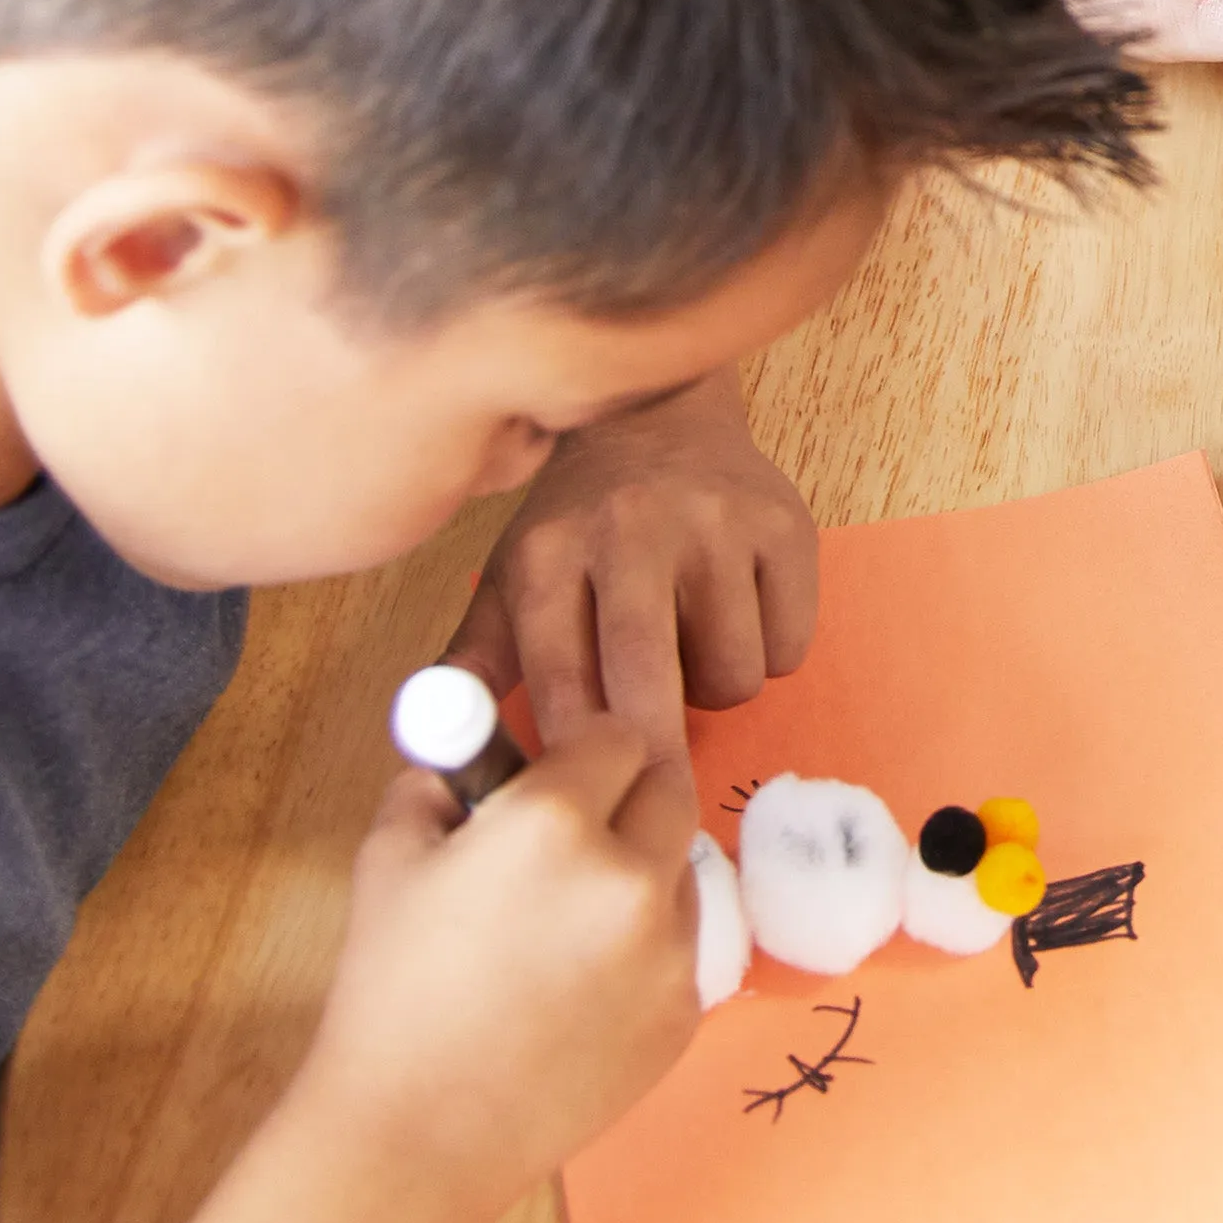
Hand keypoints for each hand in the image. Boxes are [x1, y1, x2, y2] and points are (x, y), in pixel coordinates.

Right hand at [294, 717, 702, 1216]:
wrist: (415, 1138)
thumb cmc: (389, 993)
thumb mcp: (390, 856)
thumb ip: (444, 780)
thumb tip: (481, 749)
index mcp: (555, 820)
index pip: (616, 737)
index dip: (583, 755)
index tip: (559, 778)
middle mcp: (630, 873)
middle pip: (667, 790)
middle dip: (625, 801)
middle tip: (571, 844)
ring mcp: (669, 948)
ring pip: (681, 871)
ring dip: (639, 877)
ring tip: (564, 931)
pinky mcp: (686, 1012)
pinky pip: (681, 949)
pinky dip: (645, 953)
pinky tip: (580, 991)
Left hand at [445, 368, 812, 767]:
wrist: (660, 417)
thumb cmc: (579, 518)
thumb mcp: (512, 575)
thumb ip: (477, 660)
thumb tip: (434, 743)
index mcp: (549, 550)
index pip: (561, 678)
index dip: (575, 754)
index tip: (587, 806)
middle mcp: (631, 526)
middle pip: (649, 672)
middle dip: (654, 754)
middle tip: (662, 795)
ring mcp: (717, 522)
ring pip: (732, 672)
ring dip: (714, 688)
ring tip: (691, 649)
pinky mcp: (785, 526)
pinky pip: (789, 644)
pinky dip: (768, 652)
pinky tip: (739, 615)